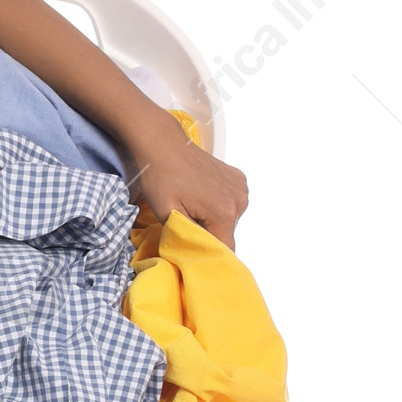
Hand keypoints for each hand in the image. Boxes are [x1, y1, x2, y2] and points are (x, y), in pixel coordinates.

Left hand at [130, 131, 247, 250]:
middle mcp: (238, 201)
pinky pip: (231, 204)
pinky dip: (218, 205)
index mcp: (223, 212)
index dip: (208, 256)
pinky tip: (201, 196)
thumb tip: (199, 255)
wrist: (163, 144)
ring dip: (213, 221)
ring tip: (192, 208)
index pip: (224, 250)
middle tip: (186, 227)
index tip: (193, 255)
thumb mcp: (167, 215)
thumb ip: (188, 238)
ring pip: (229, 220)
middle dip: (208, 236)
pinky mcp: (238, 179)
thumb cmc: (160, 178)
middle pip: (227, 235)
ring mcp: (241, 188)